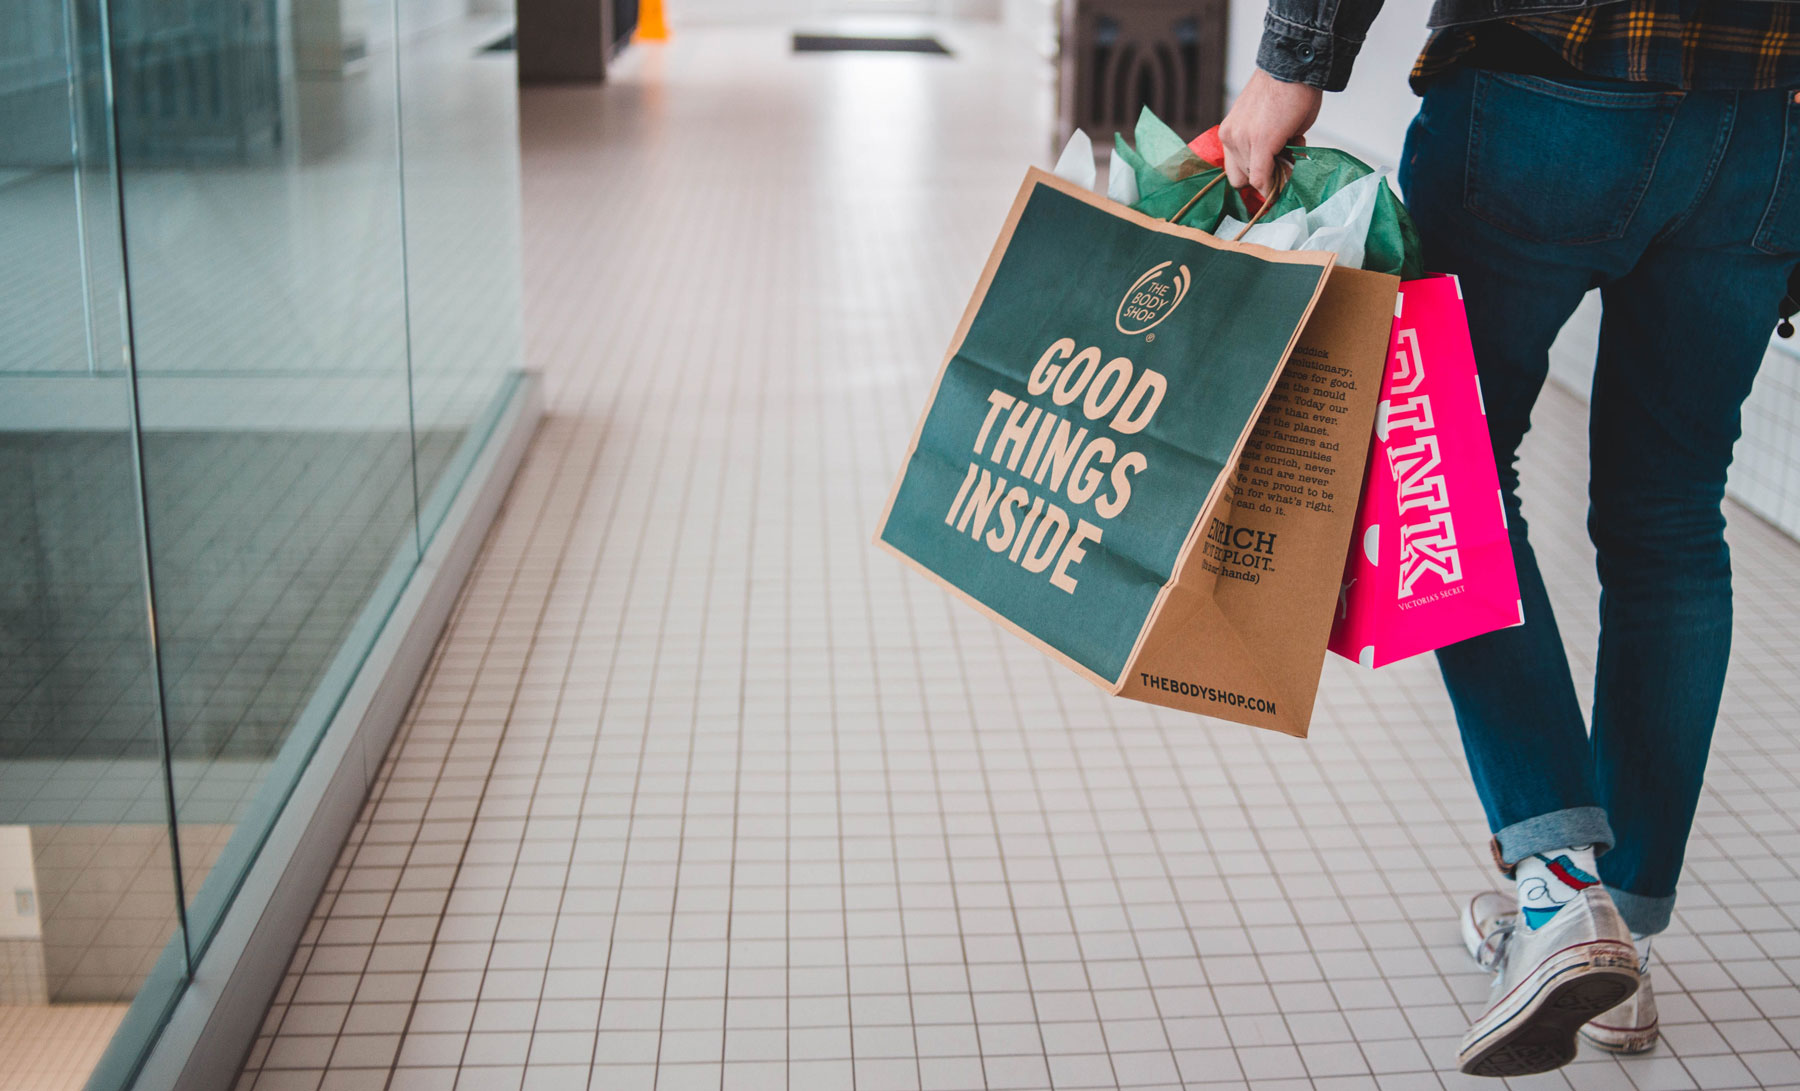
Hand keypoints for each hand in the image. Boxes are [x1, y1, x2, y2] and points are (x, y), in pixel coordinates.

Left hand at [1218, 69, 1322, 195]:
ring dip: (1275, 173)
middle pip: (1242, 177)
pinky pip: (1262, 179)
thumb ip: (1269, 148)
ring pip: (1254, 179)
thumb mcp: (1269, 124)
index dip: (1256, 177)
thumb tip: (1279, 165)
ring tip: (1293, 148)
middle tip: (1285, 161)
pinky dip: (1274, 185)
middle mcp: (1230, 137)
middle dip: (1264, 175)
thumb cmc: (1288, 91)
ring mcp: (1241, 140)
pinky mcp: (1259, 143)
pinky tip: (1289, 175)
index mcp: (1230, 132)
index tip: (1274, 174)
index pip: (1236, 170)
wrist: (1295, 66)